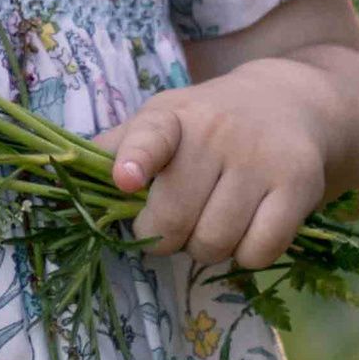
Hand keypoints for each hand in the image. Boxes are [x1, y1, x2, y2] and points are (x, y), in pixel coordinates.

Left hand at [107, 60, 334, 272]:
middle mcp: (217, 132)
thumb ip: (116, 147)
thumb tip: (60, 167)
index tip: (125, 180)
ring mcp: (260, 158)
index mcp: (172, 117)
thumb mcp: (161, 120)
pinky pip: (260, 250)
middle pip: (174, 220)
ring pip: (215, 242)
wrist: (291, 103)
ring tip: (212, 223)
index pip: (150, 138)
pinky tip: (247, 232)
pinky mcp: (298, 184)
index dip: (135, 161)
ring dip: (206, 249)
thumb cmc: (208, 124)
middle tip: (176, 224)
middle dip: (166, 238)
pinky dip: (247, 256)